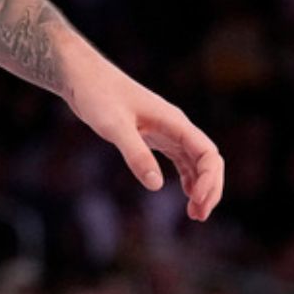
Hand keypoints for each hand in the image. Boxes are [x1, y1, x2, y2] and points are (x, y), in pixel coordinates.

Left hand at [69, 61, 223, 221]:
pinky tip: (186, 195)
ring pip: (196, 161)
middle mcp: (175, 126)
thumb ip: (135, 153)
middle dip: (210, 188)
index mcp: (173, 121)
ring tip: (195, 214)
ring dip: (200, 186)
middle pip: (208, 159)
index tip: (196, 200)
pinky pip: (180, 159)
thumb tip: (155, 185)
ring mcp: (166, 130)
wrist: (83, 77)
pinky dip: (188, 178)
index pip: (207, 152)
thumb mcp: (114, 126)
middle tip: (199, 216)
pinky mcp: (153, 135)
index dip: (209, 179)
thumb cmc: (98, 95)